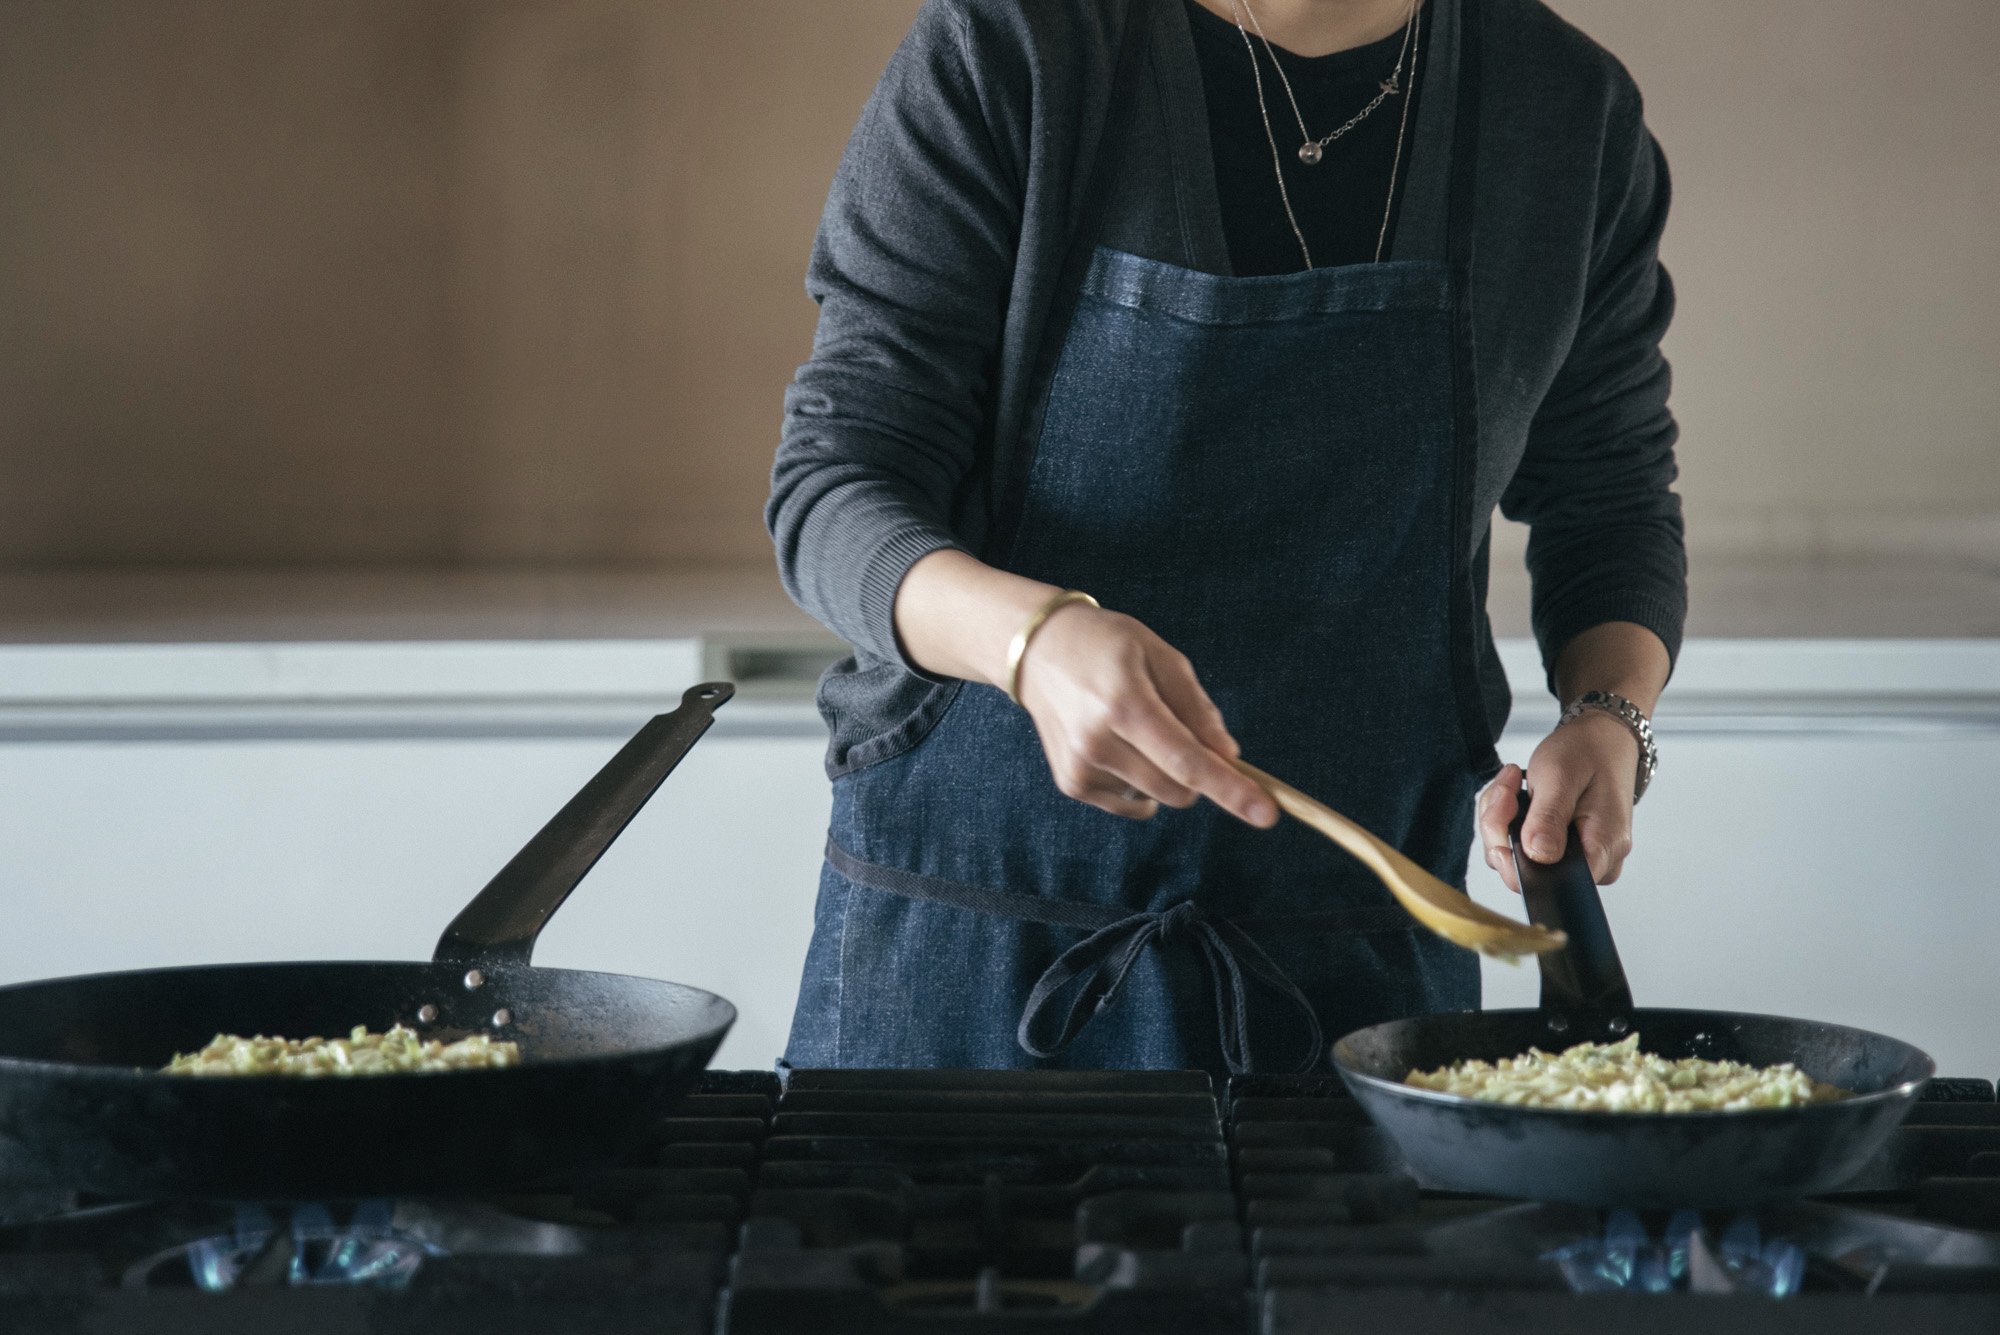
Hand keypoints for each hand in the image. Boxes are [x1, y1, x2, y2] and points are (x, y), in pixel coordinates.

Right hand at [1016, 603, 1277, 826]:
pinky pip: (1131, 803)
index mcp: (1125, 705)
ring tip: (1138, 728)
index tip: (1266, 814)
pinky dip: (1140, 782)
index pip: (1188, 760)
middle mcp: (1098, 742)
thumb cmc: (1108, 646)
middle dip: (1199, 774)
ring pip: (1157, 797)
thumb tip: (1228, 756)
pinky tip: (1120, 746)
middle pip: (1178, 789)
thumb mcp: (1162, 657)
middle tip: (1187, 733)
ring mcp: (1081, 768)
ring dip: (1166, 774)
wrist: (1038, 651)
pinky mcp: (1072, 783)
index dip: (1231, 788)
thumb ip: (1197, 708)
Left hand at [1476, 711, 1639, 890]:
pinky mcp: (1561, 849)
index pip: (1552, 883)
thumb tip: (1537, 855)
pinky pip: (1521, 847)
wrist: (1601, 739)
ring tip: (1512, 783)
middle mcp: (1596, 860)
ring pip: (1518, 858)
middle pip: (1528, 871)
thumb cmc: (1587, 753)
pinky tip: (1515, 793)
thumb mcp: (1561, 777)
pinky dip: (1508, 819)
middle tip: (1507, 788)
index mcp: (1603, 847)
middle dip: (1501, 829)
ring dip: (1501, 820)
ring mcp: (1578, 856)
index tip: (1504, 819)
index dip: (1516, 861)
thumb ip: (1549, 819)